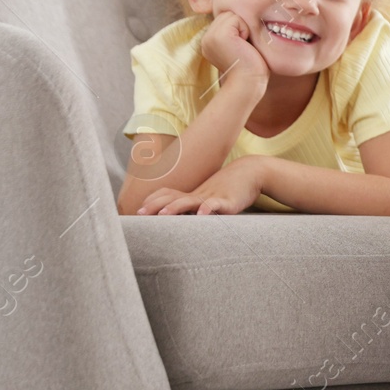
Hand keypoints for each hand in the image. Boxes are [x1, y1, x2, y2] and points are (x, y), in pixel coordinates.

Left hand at [136, 156, 265, 214]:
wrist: (251, 173)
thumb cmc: (230, 188)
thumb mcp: (210, 196)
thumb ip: (196, 205)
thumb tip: (183, 216)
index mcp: (192, 194)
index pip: (166, 194)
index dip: (151, 201)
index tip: (138, 211)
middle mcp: (198, 194)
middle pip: (171, 198)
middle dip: (154, 206)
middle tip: (140, 214)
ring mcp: (212, 197)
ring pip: (190, 201)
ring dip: (175, 207)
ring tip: (163, 214)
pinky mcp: (228, 201)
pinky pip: (216, 204)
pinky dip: (208, 208)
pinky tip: (202, 215)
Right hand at [199, 10, 269, 90]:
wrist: (249, 84)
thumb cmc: (251, 68)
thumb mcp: (239, 47)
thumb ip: (234, 33)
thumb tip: (243, 17)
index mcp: (209, 42)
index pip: (225, 19)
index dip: (239, 29)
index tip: (242, 48)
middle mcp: (206, 38)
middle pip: (227, 14)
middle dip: (241, 27)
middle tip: (243, 47)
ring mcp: (210, 36)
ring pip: (231, 15)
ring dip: (243, 28)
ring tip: (243, 46)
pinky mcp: (219, 35)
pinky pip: (236, 18)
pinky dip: (245, 30)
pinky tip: (244, 45)